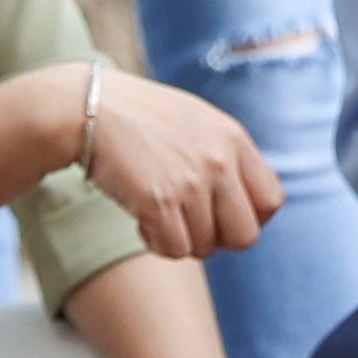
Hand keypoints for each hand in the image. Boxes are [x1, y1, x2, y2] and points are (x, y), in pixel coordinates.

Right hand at [64, 66, 281, 258]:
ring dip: (179, 239)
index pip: (270, 201)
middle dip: (216, 239)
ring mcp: (191, 181)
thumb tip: (251, 203)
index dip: (247, 218)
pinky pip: (174, 249)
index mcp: (233, 139)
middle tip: (188, 223)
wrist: (86, 108)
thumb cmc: (138, 118)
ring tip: (157, 212)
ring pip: (205, 247)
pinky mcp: (159, 200)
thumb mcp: (196, 122)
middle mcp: (219, 160)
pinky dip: (155, 243)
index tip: (220, 216)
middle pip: (244, 236)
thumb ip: (227, 155)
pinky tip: (141, 219)